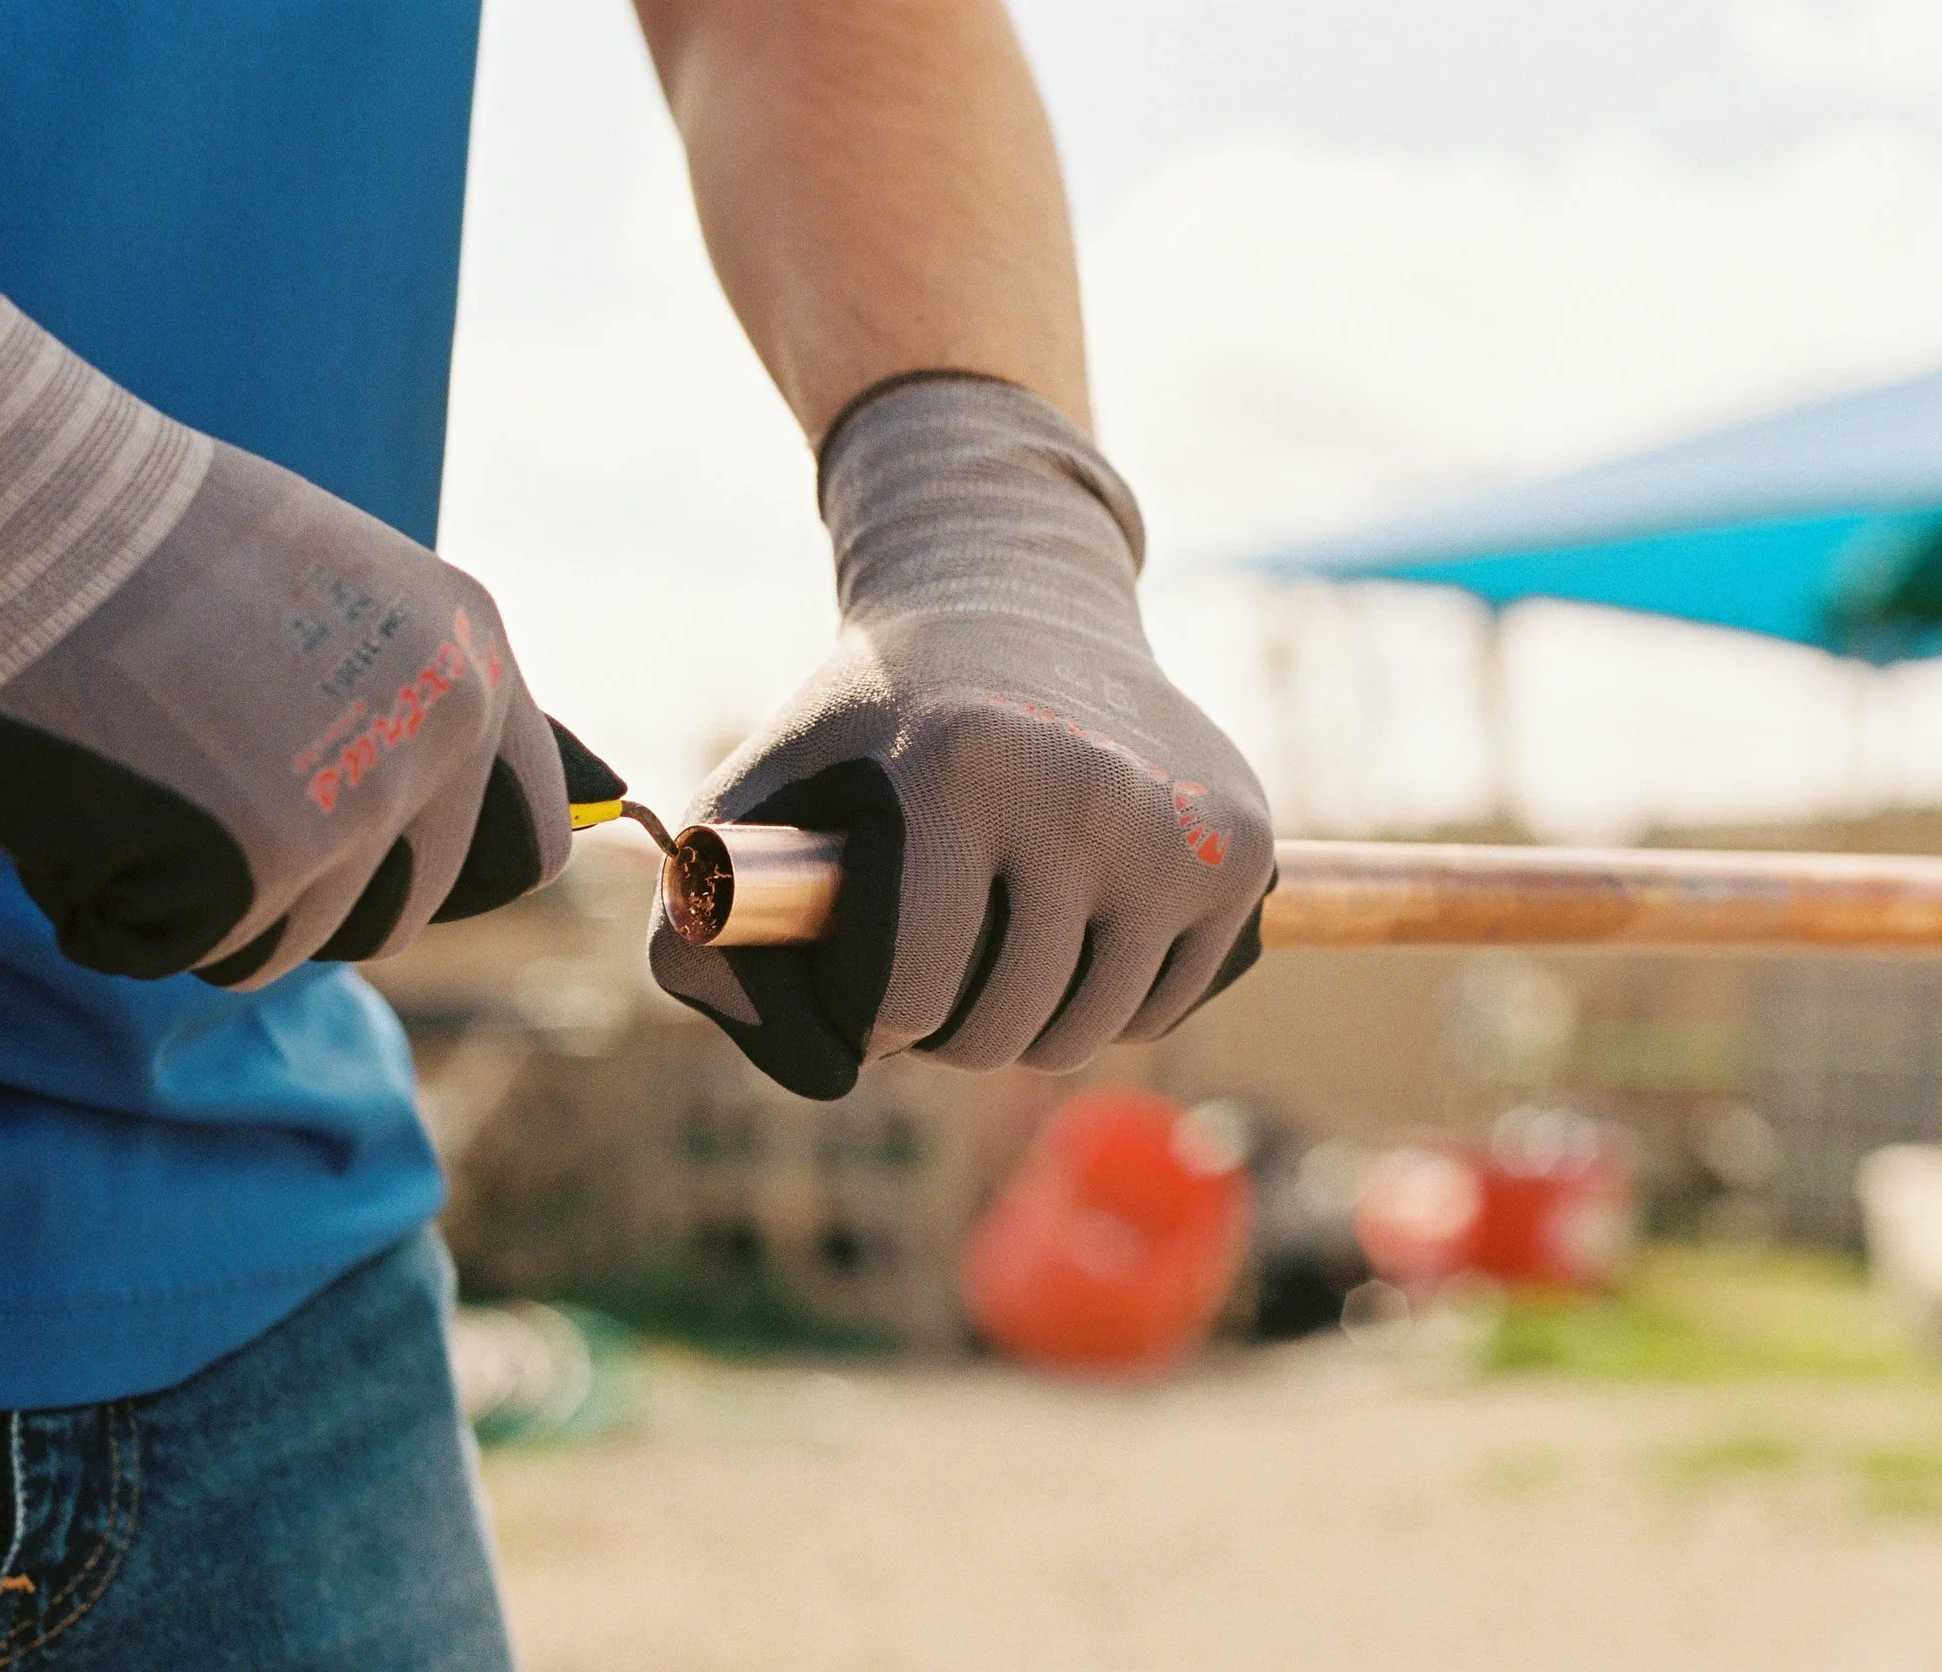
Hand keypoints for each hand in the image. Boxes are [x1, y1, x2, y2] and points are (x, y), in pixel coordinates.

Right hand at [0, 164, 567, 986]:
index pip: (527, 842)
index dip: (432, 871)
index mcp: (474, 660)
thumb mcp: (341, 593)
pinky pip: (169, 946)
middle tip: (190, 792)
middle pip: (395, 915)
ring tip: (122, 769)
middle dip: (294, 894)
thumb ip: (438, 701)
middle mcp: (441, 735)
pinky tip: (70, 795)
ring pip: (279, 946)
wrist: (6, 496)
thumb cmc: (136, 532)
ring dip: (189, 897)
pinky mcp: (253, 865)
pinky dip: (102, 903)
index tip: (349, 850)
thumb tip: (611, 790)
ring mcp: (354, 806)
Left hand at [650, 374, 1272, 1097]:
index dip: (864, 1013)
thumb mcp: (754, 800)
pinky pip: (1160, 1010)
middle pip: (999, 1033)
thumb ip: (698, 946)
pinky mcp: (1243, 850)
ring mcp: (1177, 825)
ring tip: (983, 945)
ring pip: (1086, 1039)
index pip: (909, 998)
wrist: (1013, 603)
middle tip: (920, 962)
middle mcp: (1085, 791)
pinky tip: (1062, 926)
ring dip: (1020, 1025)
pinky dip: (1102, 1001)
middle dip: (939, 1031)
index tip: (856, 968)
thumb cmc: (866, 723)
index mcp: (957, 771)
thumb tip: (831, 1083)